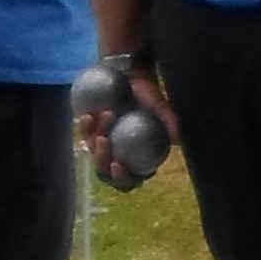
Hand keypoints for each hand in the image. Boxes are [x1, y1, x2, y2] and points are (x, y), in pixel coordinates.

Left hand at [87, 64, 178, 187]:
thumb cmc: (149, 96)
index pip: (130, 180)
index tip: (118, 165)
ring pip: (92, 151)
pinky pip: (84, 132)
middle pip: (104, 172)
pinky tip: (89, 115)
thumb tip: (176, 138)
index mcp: (137, 159)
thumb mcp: (161, 107)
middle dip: (101, 160)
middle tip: (103, 142)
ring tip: (107, 115)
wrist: (132, 79)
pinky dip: (85, 125)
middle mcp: (117, 156)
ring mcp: (100, 144)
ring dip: (96, 136)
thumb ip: (169, 121)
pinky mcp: (88, 130)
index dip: (122, 178)